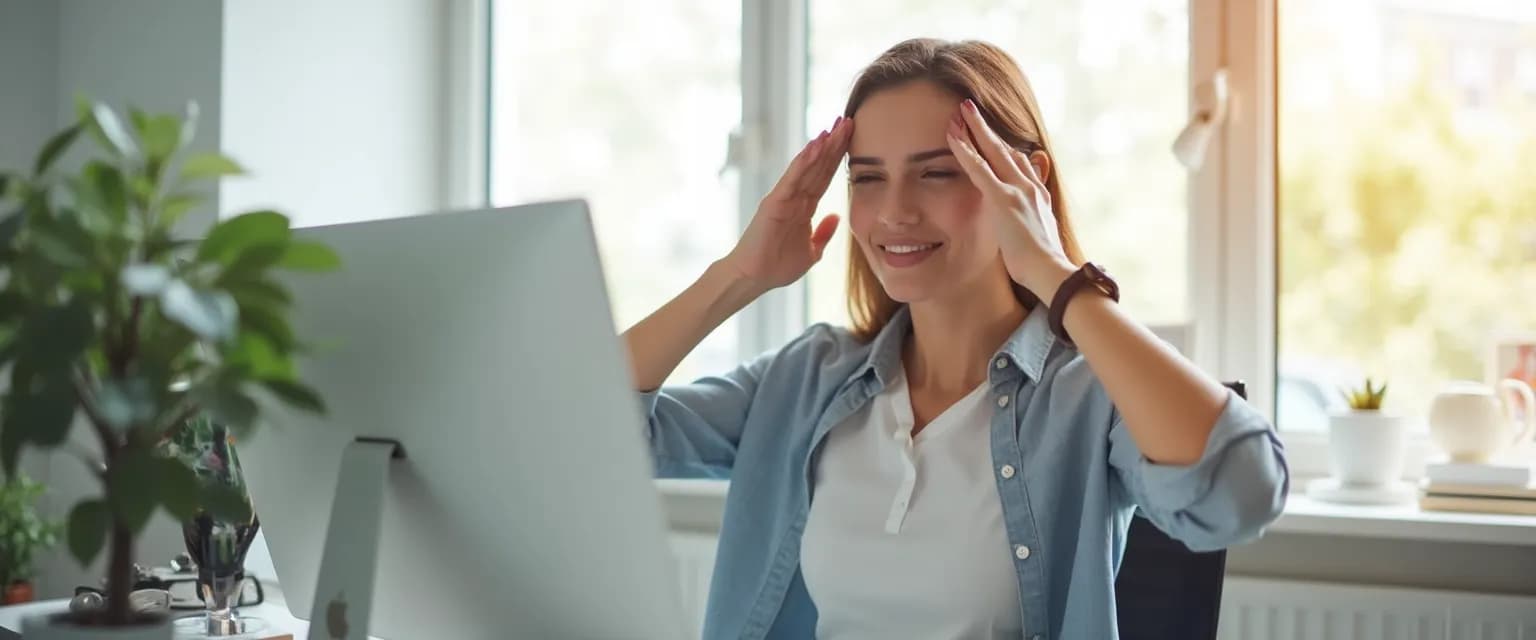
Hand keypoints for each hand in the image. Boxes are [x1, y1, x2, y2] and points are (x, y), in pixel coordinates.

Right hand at [722, 116, 851, 292]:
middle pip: (819, 166)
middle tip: (847, 120)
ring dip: (822, 146)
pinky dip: (804, 161)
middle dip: (834, 144)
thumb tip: (836, 216)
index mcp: (804, 207)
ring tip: (835, 126)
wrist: (753, 279)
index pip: (825, 176)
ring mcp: (784, 197)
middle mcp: (795, 198)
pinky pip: (792, 178)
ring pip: (807, 167)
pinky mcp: (774, 202)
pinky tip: (816, 145)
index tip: (852, 137)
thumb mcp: (811, 251)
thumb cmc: (776, 267)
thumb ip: (823, 234)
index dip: (838, 157)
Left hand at [945, 99, 1075, 300]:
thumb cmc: (1042, 264)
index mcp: (1037, 195)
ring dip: (975, 130)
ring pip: (993, 151)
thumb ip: (1031, 222)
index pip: (1019, 162)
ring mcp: (1017, 190)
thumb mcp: (1038, 237)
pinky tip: (952, 136)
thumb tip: (1026, 222)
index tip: (992, 136)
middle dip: (987, 128)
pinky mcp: (1003, 200)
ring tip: (959, 112)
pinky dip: (965, 151)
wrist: (1051, 272)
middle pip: (1006, 149)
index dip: (1003, 147)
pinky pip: (979, 169)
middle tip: (970, 109)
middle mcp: (1029, 186)